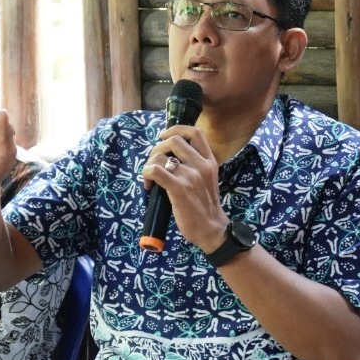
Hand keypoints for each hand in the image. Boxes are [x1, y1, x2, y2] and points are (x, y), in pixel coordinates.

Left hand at [142, 125, 229, 252]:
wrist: (213, 230)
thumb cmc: (206, 209)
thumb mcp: (208, 181)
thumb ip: (196, 167)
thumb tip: (171, 159)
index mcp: (210, 162)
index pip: (195, 132)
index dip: (176, 129)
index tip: (165, 136)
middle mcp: (201, 165)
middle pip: (174, 140)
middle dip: (157, 148)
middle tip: (153, 163)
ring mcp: (191, 176)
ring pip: (160, 157)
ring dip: (149, 165)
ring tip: (150, 179)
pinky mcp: (179, 188)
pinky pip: (155, 171)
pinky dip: (146, 174)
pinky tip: (148, 185)